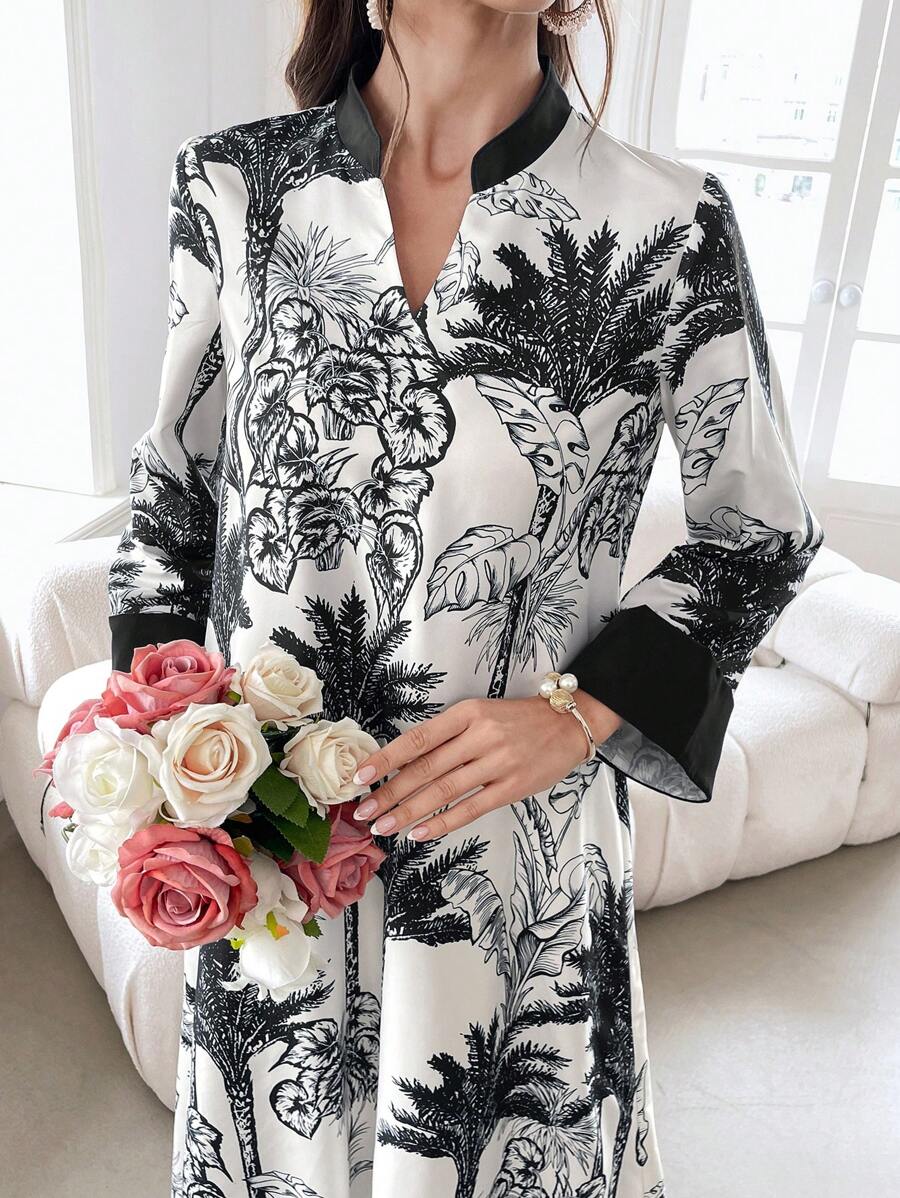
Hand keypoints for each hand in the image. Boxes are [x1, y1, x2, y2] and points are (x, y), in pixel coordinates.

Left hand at [350, 689, 622, 841]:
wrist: (569, 724)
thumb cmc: (518, 720)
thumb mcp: (480, 713)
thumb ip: (448, 735)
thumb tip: (404, 763)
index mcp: (467, 713)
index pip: (417, 739)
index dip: (386, 758)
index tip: (359, 776)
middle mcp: (480, 736)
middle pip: (425, 769)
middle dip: (389, 792)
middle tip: (362, 812)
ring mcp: (497, 763)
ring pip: (443, 791)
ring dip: (408, 811)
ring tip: (382, 826)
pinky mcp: (512, 787)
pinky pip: (470, 808)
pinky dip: (442, 823)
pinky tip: (419, 833)